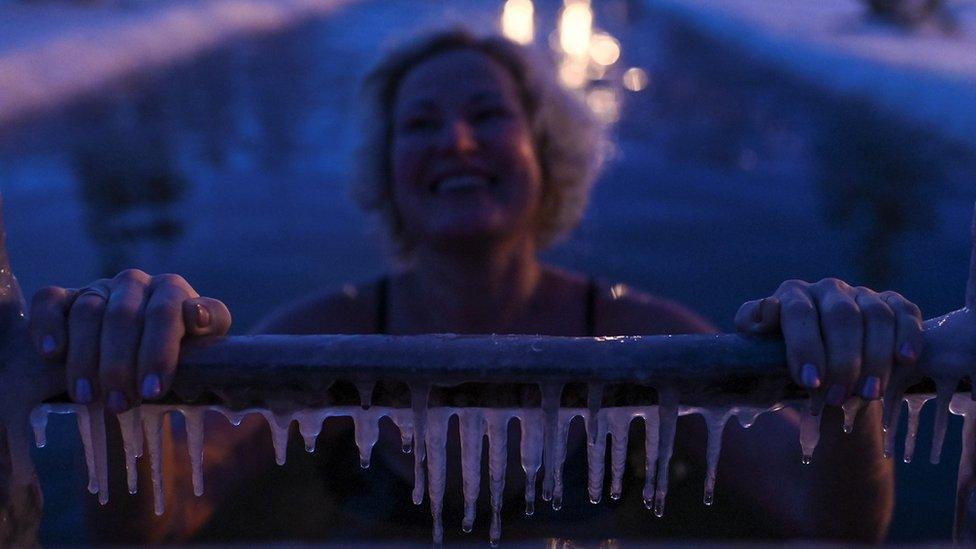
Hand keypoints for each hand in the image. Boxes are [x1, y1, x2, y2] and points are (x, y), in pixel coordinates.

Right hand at [28, 269, 230, 411]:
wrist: (150, 352)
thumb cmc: (183, 349)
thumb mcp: (207, 342)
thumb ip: (211, 325)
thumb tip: (197, 315)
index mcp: (172, 290)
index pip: (164, 312)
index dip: (158, 352)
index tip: (153, 390)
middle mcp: (134, 283)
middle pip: (122, 316)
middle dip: (120, 365)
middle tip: (119, 404)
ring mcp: (98, 288)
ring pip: (86, 312)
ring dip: (84, 358)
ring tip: (87, 396)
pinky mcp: (66, 299)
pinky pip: (49, 301)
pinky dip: (47, 325)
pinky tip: (51, 354)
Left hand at [735, 278, 922, 405]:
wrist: (817, 368)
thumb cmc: (782, 356)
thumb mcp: (758, 345)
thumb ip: (754, 325)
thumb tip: (769, 310)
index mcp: (792, 295)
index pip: (799, 312)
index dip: (805, 346)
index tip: (809, 382)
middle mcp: (827, 289)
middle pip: (841, 316)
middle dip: (841, 361)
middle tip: (836, 398)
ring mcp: (861, 294)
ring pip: (876, 316)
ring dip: (875, 357)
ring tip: (867, 394)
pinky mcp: (891, 305)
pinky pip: (905, 313)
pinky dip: (908, 334)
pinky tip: (905, 359)